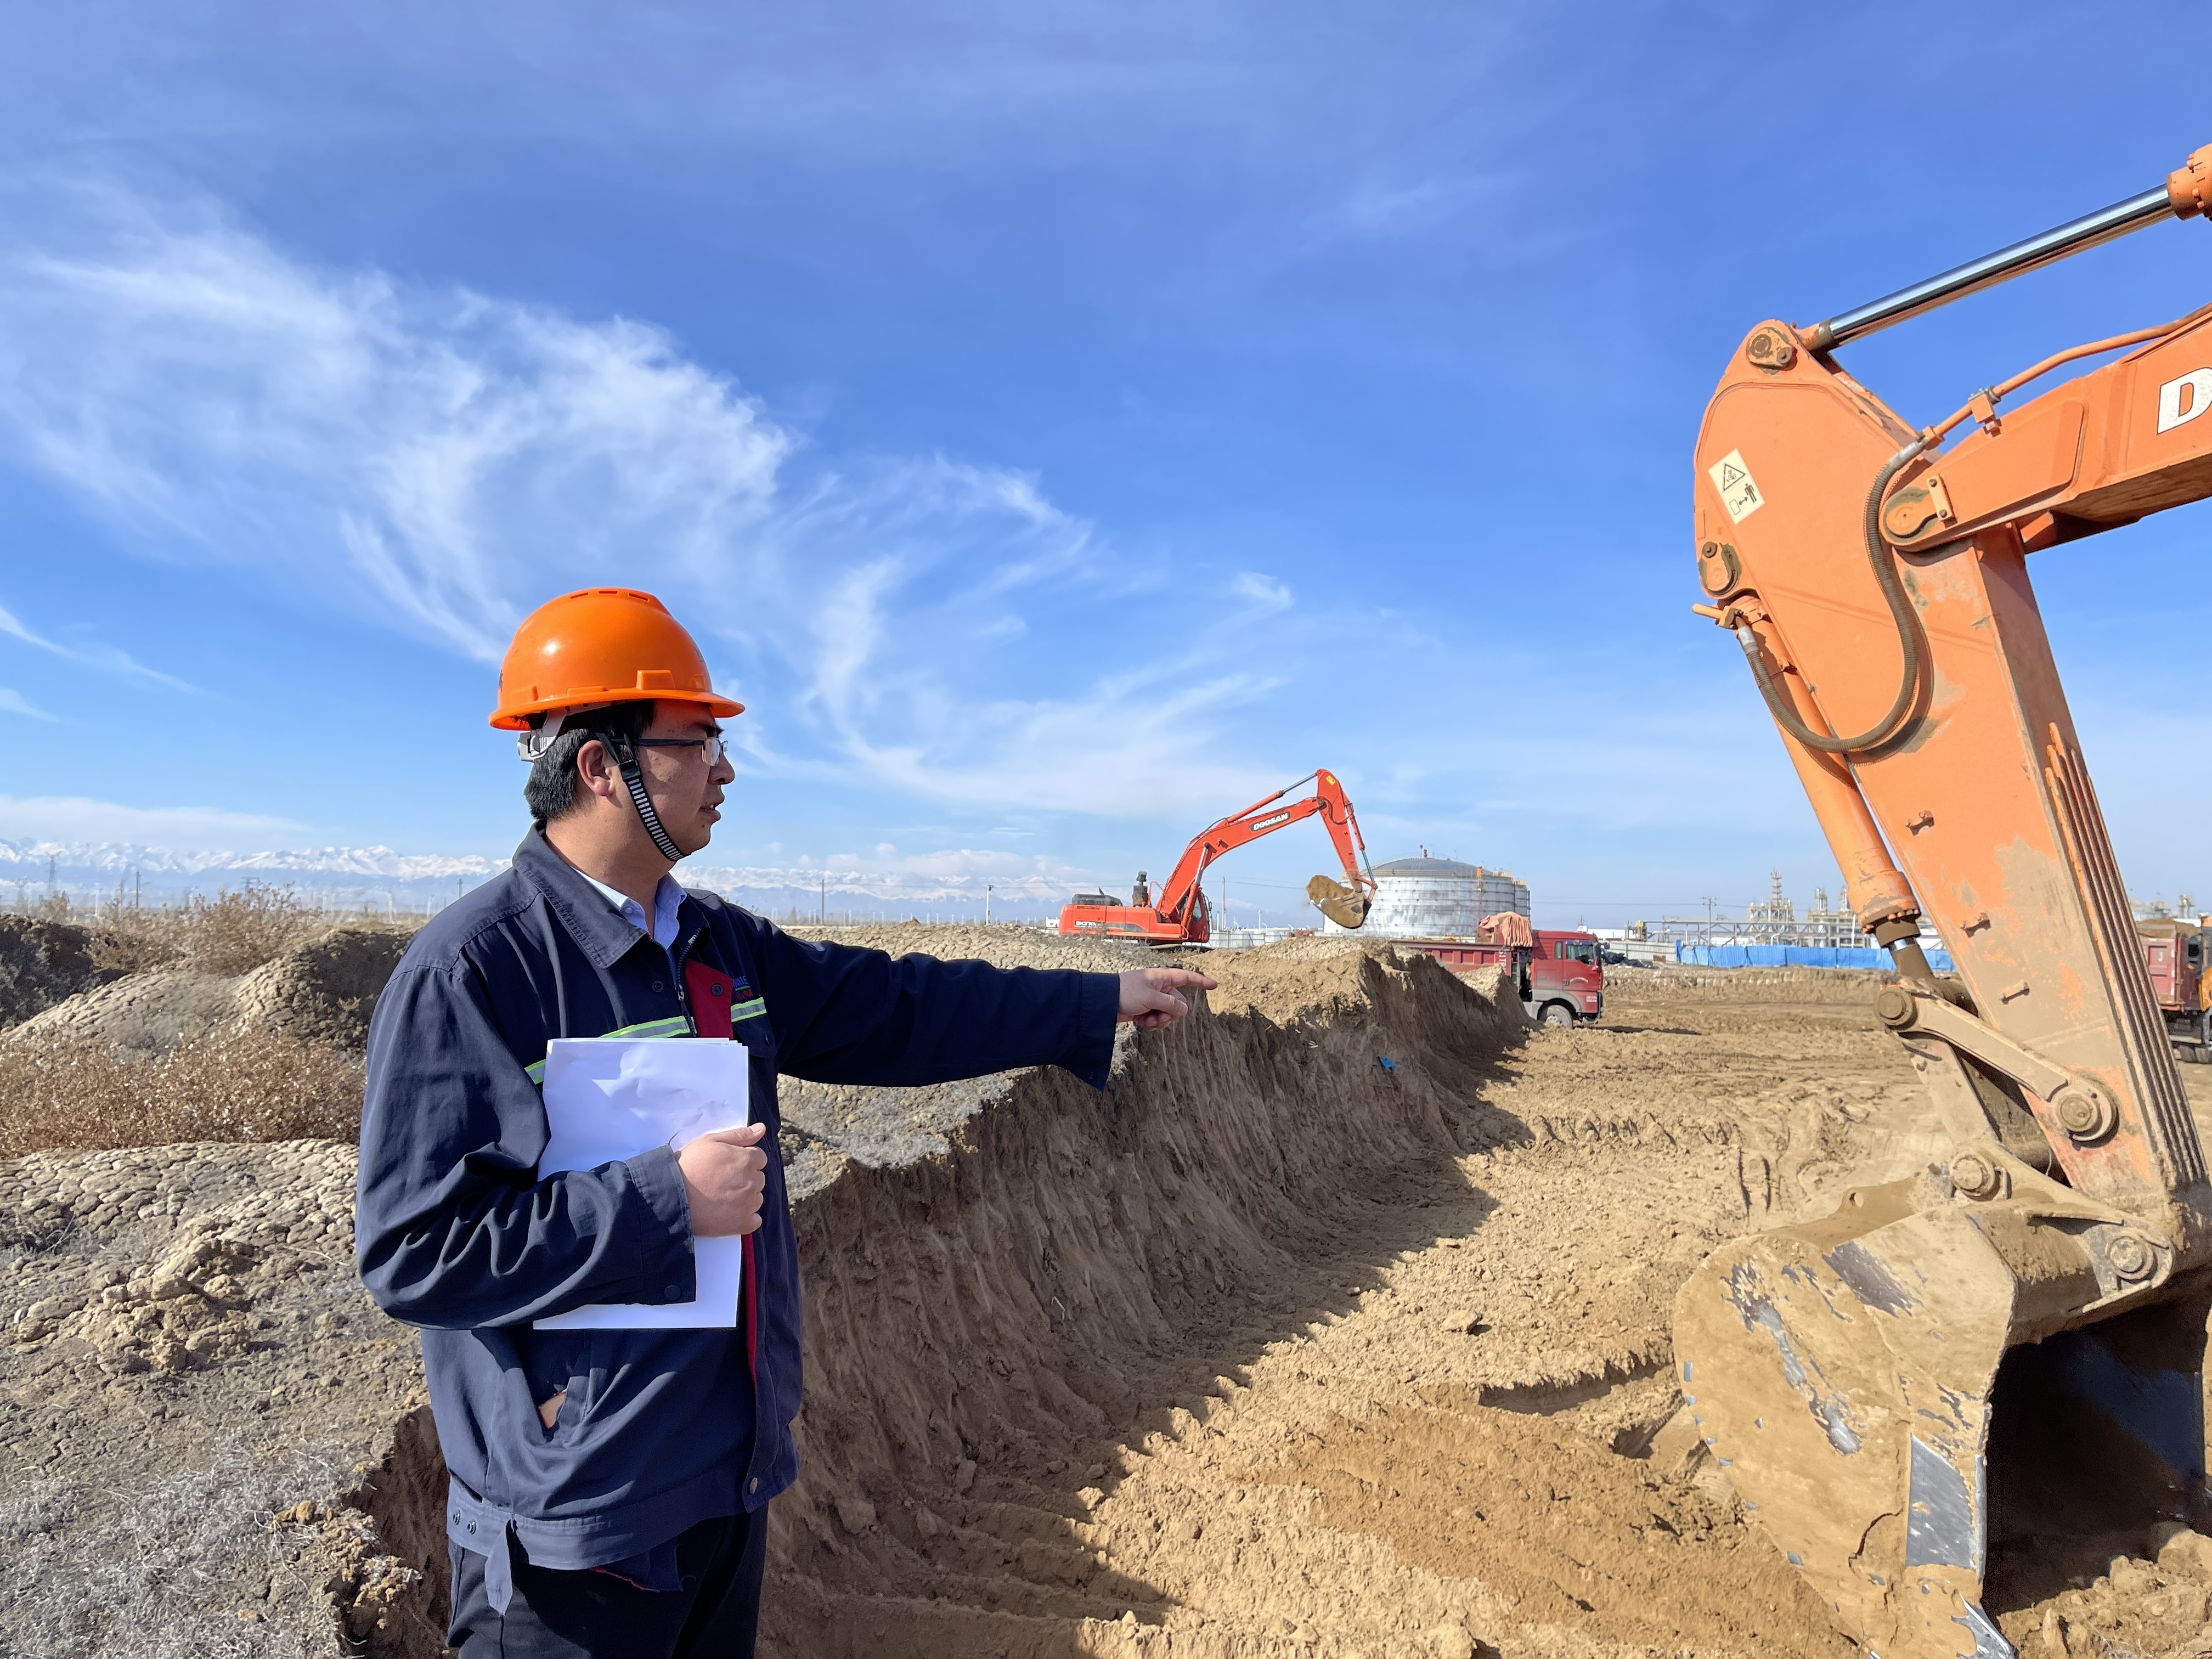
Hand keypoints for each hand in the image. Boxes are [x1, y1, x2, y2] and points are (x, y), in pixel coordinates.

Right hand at [677, 1122, 768, 1236]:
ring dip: (745, 1198)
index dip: (744, 1160)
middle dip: (744, 1178)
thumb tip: (761, 1128)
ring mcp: (748, 1204)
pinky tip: (728, 1213)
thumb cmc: (688, 1165)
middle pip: (758, 1179)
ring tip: (720, 1197)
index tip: (728, 1166)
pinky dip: (745, 1218)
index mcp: (747, 1159)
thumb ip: (740, 1135)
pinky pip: (754, 1221)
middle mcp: (752, 1181)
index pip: (760, 1158)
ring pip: (756, 1199)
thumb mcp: (710, 1141)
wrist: (671, 1196)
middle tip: (720, 1181)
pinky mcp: (742, 1224)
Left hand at [1117, 967, 1217, 1030]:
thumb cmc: (1125, 993)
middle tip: (1157, 1017)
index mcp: (1162, 978)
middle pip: (1177, 1003)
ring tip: (1147, 1021)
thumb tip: (1185, 1010)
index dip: (1200, 982)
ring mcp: (1151, 1000)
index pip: (1186, 978)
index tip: (1214, 985)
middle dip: (1169, 1014)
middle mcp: (1158, 988)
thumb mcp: (1151, 998)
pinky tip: (1141, 1023)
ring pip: (1167, 1014)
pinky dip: (1151, 1023)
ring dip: (1159, 1021)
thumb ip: (1170, 1004)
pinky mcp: (1144, 1010)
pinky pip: (1156, 1019)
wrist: (1103, 1002)